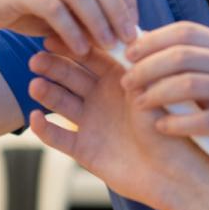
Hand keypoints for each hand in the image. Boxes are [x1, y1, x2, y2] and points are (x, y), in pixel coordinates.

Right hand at [0, 0, 137, 54]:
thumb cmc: (27, 7)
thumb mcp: (65, 2)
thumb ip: (92, 6)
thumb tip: (129, 28)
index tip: (136, 23)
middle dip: (118, 11)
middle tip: (128, 39)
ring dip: (99, 22)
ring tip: (109, 46)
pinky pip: (55, 8)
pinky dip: (72, 30)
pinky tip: (82, 49)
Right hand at [26, 36, 208, 209]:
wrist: (173, 174)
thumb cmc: (171, 131)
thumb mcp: (154, 95)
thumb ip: (134, 71)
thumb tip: (117, 42)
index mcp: (121, 80)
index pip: (93, 56)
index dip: (74, 46)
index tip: (56, 35)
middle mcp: (103, 98)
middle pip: (72, 76)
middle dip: (54, 66)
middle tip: (37, 58)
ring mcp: (91, 123)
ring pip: (61, 102)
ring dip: (47, 93)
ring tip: (36, 84)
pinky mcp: (83, 150)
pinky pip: (58, 137)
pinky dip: (45, 128)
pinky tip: (35, 117)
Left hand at [120, 22, 208, 161]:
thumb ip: (197, 57)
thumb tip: (147, 47)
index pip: (183, 31)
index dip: (151, 40)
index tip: (128, 54)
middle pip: (180, 55)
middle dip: (146, 68)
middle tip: (127, 82)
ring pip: (187, 84)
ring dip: (156, 93)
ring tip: (138, 104)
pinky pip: (201, 119)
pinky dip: (176, 123)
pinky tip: (161, 126)